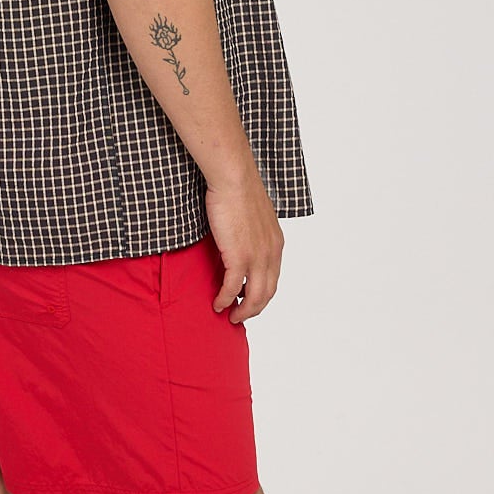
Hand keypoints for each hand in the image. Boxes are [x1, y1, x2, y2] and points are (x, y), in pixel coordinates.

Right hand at [204, 168, 284, 322]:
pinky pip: (232, 287)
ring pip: (254, 296)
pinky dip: (225, 299)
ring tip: (230, 315)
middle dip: (254, 308)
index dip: (261, 294)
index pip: (273, 278)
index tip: (248, 299)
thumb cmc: (239, 190)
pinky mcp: (239, 256)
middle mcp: (271, 253)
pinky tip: (218, 303)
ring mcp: (257, 256)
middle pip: (267, 293)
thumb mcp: (253, 216)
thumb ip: (251, 232)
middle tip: (240, 315)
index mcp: (276, 243)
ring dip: (242, 310)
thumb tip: (238, 240)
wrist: (234, 178)